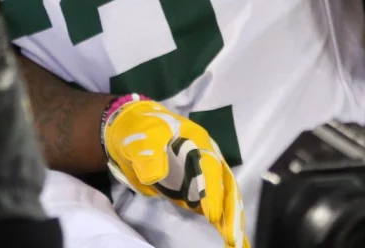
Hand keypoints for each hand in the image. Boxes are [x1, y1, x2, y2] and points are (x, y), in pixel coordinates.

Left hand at [102, 98, 248, 247]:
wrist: (129, 131)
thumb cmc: (139, 129)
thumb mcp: (142, 136)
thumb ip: (148, 153)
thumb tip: (154, 175)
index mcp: (197, 141)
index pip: (210, 168)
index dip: (213, 191)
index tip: (213, 215)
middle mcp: (206, 159)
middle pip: (225, 185)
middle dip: (231, 212)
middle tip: (233, 237)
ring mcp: (201, 174)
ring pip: (223, 197)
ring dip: (230, 220)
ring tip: (235, 242)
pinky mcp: (194, 188)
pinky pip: (210, 204)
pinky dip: (220, 221)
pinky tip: (228, 237)